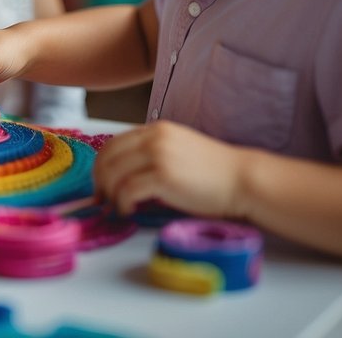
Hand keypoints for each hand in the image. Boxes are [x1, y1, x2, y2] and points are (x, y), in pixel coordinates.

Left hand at [94, 121, 248, 218]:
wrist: (242, 179)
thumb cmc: (212, 172)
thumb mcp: (177, 150)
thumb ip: (151, 153)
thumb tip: (121, 173)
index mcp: (155, 130)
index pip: (112, 144)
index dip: (101, 166)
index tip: (100, 184)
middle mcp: (154, 138)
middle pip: (107, 158)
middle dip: (99, 181)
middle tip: (102, 199)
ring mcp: (159, 155)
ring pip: (113, 173)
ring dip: (109, 194)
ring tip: (116, 207)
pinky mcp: (164, 176)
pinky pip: (127, 190)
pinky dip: (122, 203)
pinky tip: (128, 211)